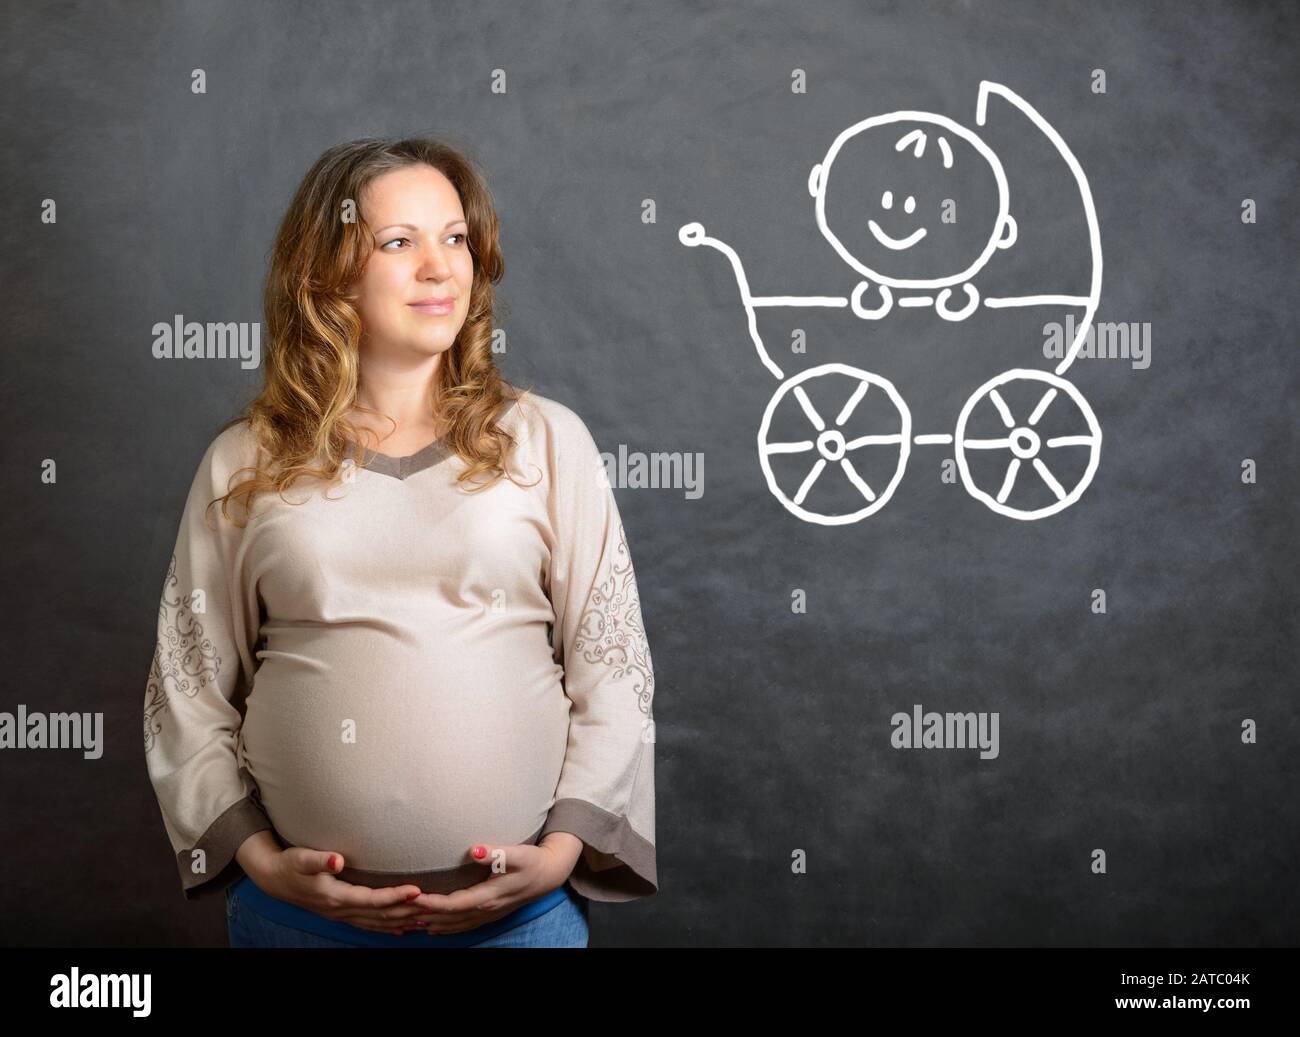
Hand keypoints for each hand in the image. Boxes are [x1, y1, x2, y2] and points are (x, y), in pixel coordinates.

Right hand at [238, 834, 425, 935]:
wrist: (274, 878)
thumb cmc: (290, 864)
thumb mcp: (301, 858)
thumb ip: (320, 859)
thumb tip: (337, 859)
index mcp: (335, 897)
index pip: (372, 900)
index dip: (395, 896)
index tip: (417, 890)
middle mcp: (341, 910)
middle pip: (380, 915)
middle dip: (406, 911)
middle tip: (432, 906)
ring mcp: (342, 915)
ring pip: (377, 922)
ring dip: (401, 921)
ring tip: (425, 919)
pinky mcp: (342, 913)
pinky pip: (369, 924)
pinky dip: (387, 927)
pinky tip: (402, 928)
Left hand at [401, 833, 583, 935]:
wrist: (550, 874)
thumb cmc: (533, 861)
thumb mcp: (517, 853)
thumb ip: (496, 852)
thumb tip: (475, 850)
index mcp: (489, 895)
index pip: (454, 904)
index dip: (433, 903)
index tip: (414, 896)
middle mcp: (486, 909)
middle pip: (450, 918)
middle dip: (426, 916)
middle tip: (402, 911)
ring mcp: (488, 914)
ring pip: (455, 925)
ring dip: (434, 924)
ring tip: (411, 922)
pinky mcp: (491, 913)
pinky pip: (464, 926)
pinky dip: (447, 928)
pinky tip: (437, 928)